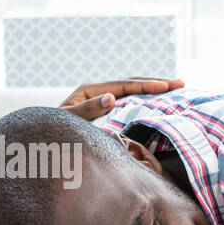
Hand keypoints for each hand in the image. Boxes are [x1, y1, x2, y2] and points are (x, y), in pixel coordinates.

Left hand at [58, 76, 184, 120]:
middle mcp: (97, 92)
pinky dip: (145, 102)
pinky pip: (128, 103)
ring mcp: (100, 100)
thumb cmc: (53, 132)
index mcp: (90, 90)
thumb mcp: (69, 121)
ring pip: (132, 91)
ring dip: (153, 90)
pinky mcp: (103, 111)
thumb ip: (88, 110)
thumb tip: (111, 97)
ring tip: (176, 90)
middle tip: (181, 83)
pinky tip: (158, 105)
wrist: (42, 141)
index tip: (167, 87)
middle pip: (132, 83)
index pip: (124, 85)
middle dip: (157, 83)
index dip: (146, 85)